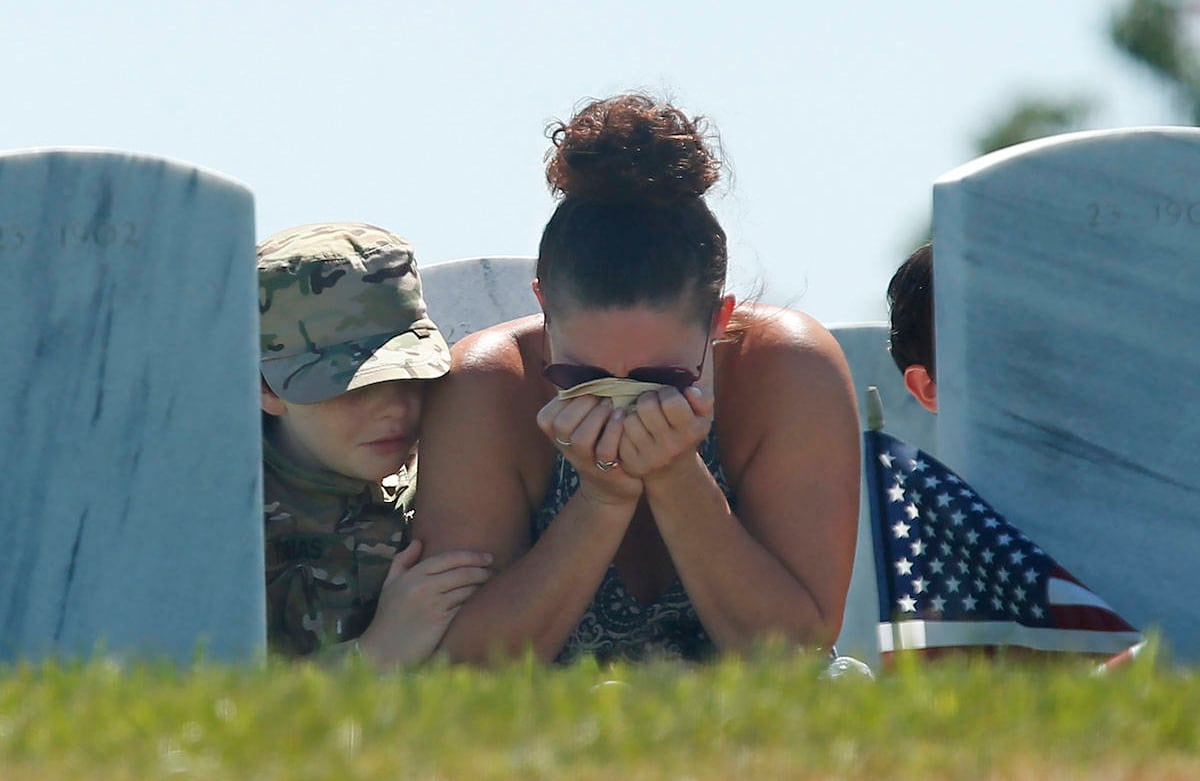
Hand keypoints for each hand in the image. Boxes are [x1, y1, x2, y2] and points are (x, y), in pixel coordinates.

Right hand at [356, 539, 492, 666]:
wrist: (383, 650)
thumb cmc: (388, 618)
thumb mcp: (389, 585)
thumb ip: (402, 561)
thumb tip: (418, 541)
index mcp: (412, 575)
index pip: (449, 558)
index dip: (471, 556)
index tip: (487, 557)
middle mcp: (423, 586)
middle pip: (462, 572)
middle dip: (483, 570)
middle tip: (495, 570)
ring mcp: (432, 604)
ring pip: (466, 589)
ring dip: (482, 586)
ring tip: (493, 585)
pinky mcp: (440, 622)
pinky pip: (464, 606)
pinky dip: (475, 602)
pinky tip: (483, 602)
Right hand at [536, 394, 642, 505]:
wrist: (614, 486)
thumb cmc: (600, 442)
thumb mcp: (584, 422)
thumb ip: (579, 400)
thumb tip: (583, 365)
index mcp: (557, 437)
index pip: (547, 417)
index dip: (566, 402)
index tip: (585, 393)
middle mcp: (567, 451)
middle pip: (562, 425)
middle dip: (583, 406)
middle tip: (601, 398)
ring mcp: (586, 464)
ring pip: (581, 439)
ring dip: (598, 417)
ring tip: (612, 407)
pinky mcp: (606, 472)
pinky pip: (605, 451)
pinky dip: (614, 431)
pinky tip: (622, 418)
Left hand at [618, 385, 712, 482]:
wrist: (673, 470)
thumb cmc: (686, 433)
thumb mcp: (702, 416)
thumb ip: (703, 398)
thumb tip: (690, 391)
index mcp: (690, 432)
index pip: (671, 401)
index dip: (667, 392)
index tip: (668, 397)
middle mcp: (671, 447)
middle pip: (646, 406)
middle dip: (647, 398)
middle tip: (652, 404)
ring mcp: (650, 457)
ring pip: (629, 420)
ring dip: (634, 414)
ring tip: (642, 418)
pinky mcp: (632, 464)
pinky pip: (619, 436)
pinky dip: (624, 430)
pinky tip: (634, 431)